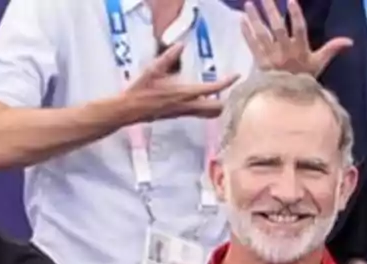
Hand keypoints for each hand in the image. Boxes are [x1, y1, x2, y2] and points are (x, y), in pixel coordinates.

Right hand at [120, 42, 240, 123]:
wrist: (130, 110)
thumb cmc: (140, 89)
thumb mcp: (152, 70)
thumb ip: (168, 57)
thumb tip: (180, 45)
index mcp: (183, 93)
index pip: (212, 89)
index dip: (226, 82)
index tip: (236, 75)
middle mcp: (188, 106)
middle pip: (217, 108)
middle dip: (225, 99)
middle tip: (227, 87)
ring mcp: (185, 113)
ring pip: (210, 114)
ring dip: (217, 105)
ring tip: (218, 93)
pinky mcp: (181, 115)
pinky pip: (201, 114)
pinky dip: (208, 108)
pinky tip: (204, 99)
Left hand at [243, 0, 352, 76]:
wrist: (289, 98)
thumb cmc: (305, 77)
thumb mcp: (320, 63)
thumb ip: (332, 49)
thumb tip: (350, 41)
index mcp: (301, 50)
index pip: (300, 30)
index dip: (296, 16)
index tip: (291, 1)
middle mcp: (286, 52)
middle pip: (278, 29)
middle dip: (271, 12)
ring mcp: (271, 57)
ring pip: (262, 35)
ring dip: (255, 19)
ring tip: (249, 4)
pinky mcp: (260, 62)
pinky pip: (252, 46)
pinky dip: (246, 33)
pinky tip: (242, 20)